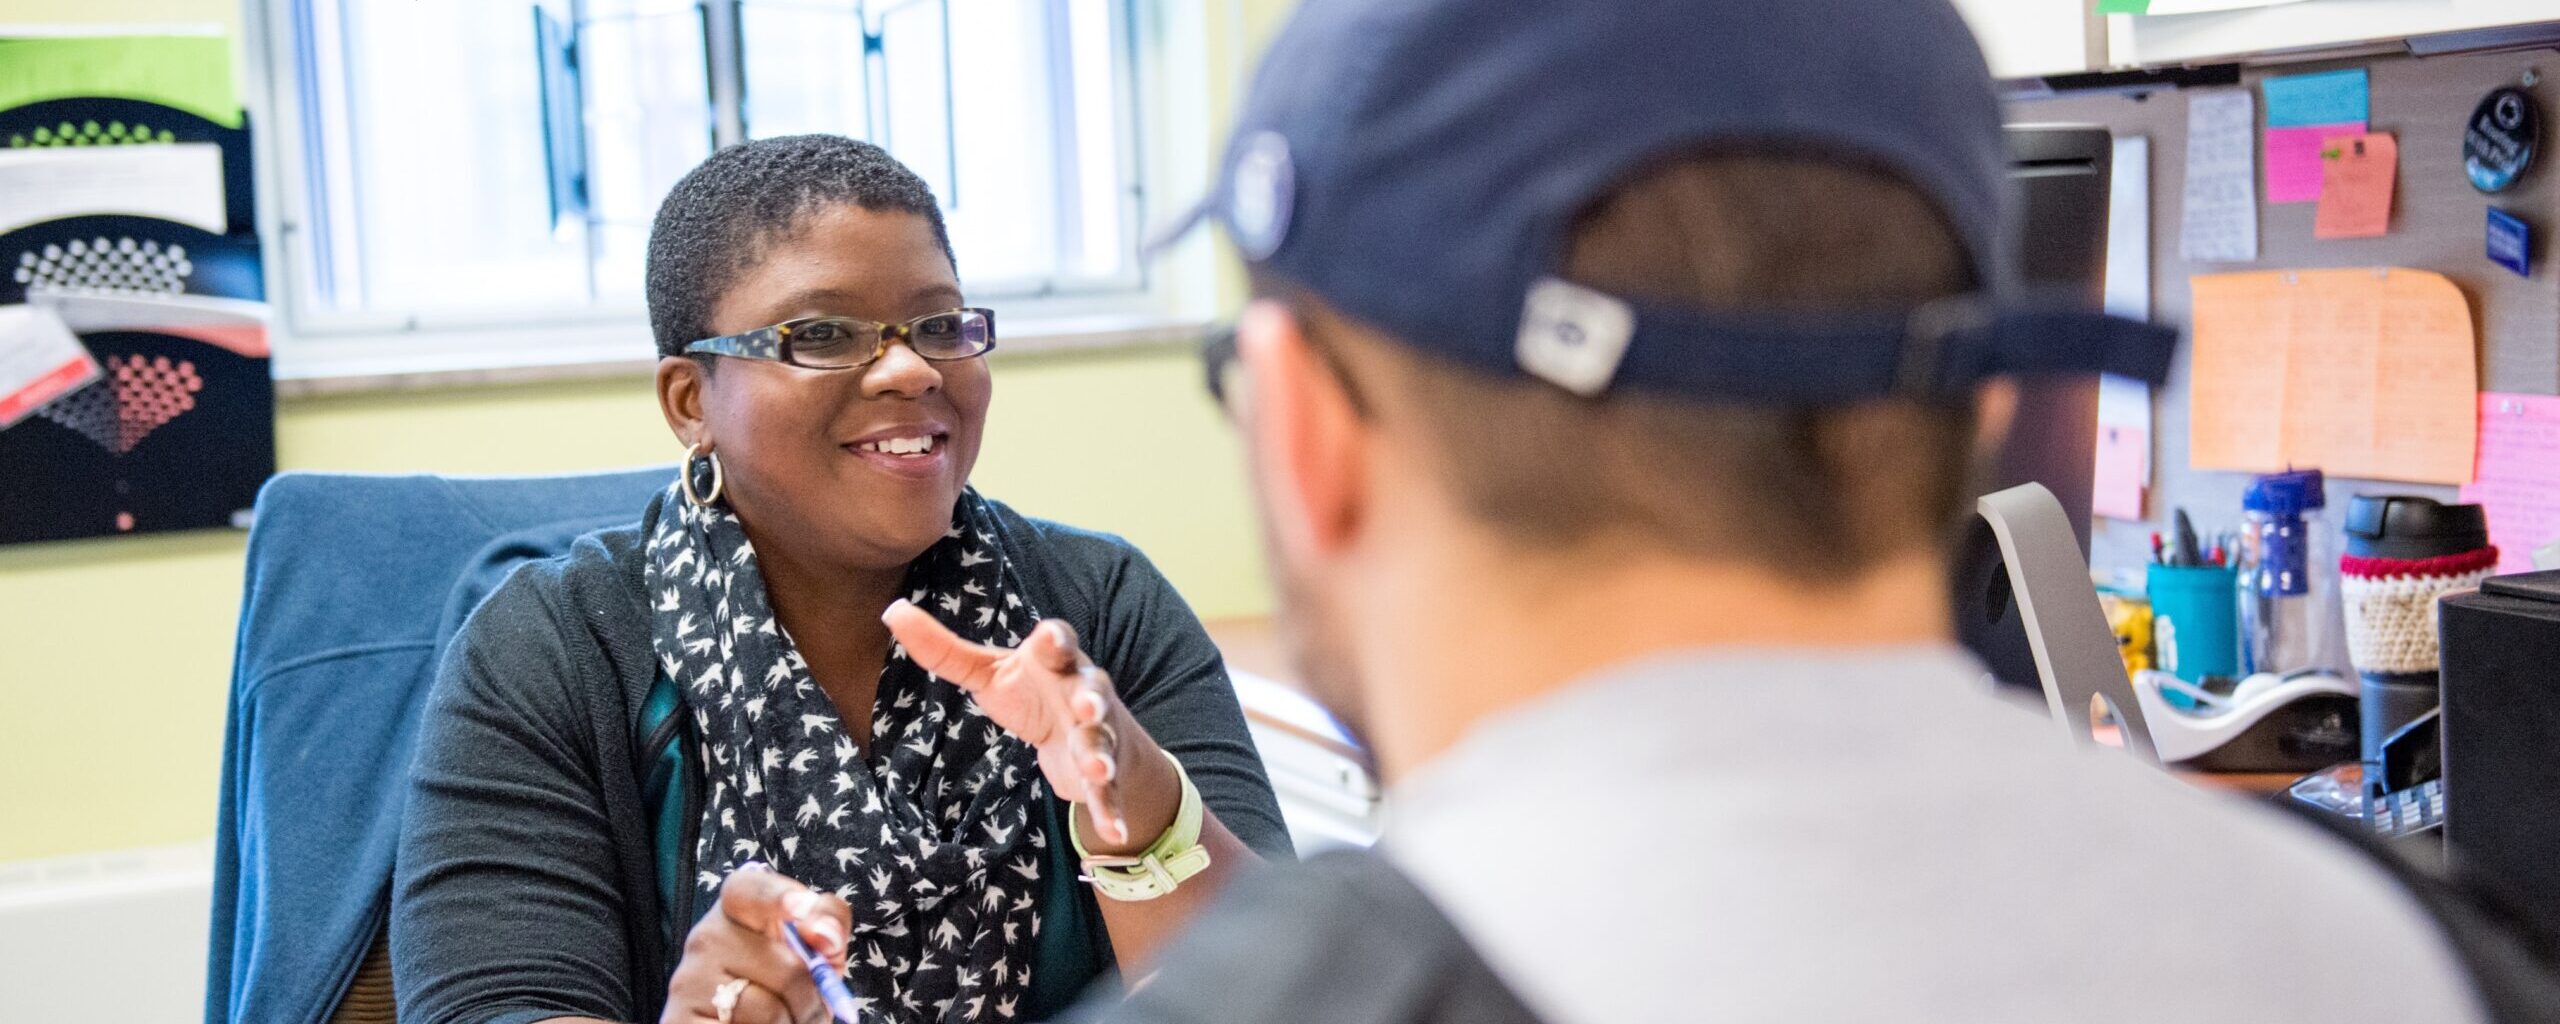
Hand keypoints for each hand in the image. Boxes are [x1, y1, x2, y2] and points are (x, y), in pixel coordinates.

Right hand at [662, 865, 852, 1023]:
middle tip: (810, 1009)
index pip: (747, 889)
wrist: (746, 1023)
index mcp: (739, 910)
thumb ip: (829, 925)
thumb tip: (825, 933)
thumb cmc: (785, 986)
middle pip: (786, 969)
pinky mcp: (679, 1019)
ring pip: (770, 1011)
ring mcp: (688, 980)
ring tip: (782, 1022)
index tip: (803, 908)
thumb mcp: (817, 951)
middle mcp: (706, 937)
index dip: (778, 896)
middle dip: (811, 999)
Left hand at [883, 600, 1162, 848]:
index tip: (1049, 638)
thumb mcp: (988, 672)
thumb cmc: (1030, 692)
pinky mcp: (1100, 772)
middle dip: (1090, 700)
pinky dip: (1110, 809)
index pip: (1058, 644)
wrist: (1082, 732)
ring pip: (1100, 742)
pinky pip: (1106, 792)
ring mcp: (1096, 733)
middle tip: (1085, 707)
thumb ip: (943, 648)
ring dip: (1100, 755)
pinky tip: (1114, 829)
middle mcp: (1083, 693)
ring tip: (1096, 770)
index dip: (1054, 640)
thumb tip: (893, 611)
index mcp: (1055, 663)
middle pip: (1091, 692)